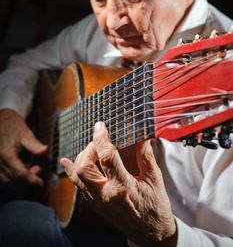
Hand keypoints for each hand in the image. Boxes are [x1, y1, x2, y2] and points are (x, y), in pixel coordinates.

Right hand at [0, 109, 47, 184]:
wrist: (0, 118)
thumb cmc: (11, 124)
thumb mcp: (25, 133)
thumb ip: (34, 144)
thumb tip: (45, 151)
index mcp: (6, 154)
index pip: (20, 174)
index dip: (31, 179)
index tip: (40, 182)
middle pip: (13, 177)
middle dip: (26, 176)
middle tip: (38, 169)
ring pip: (5, 178)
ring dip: (17, 176)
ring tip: (28, 167)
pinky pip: (1, 173)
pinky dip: (10, 173)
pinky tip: (18, 165)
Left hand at [61, 121, 176, 246]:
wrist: (151, 235)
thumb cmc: (155, 207)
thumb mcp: (155, 179)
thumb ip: (146, 156)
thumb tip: (141, 135)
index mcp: (123, 188)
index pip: (106, 157)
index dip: (101, 138)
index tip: (100, 125)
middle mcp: (106, 196)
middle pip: (84, 167)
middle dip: (89, 148)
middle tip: (100, 141)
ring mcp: (98, 202)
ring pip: (77, 177)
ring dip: (81, 158)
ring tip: (93, 150)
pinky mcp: (95, 205)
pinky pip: (78, 187)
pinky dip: (72, 172)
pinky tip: (67, 162)